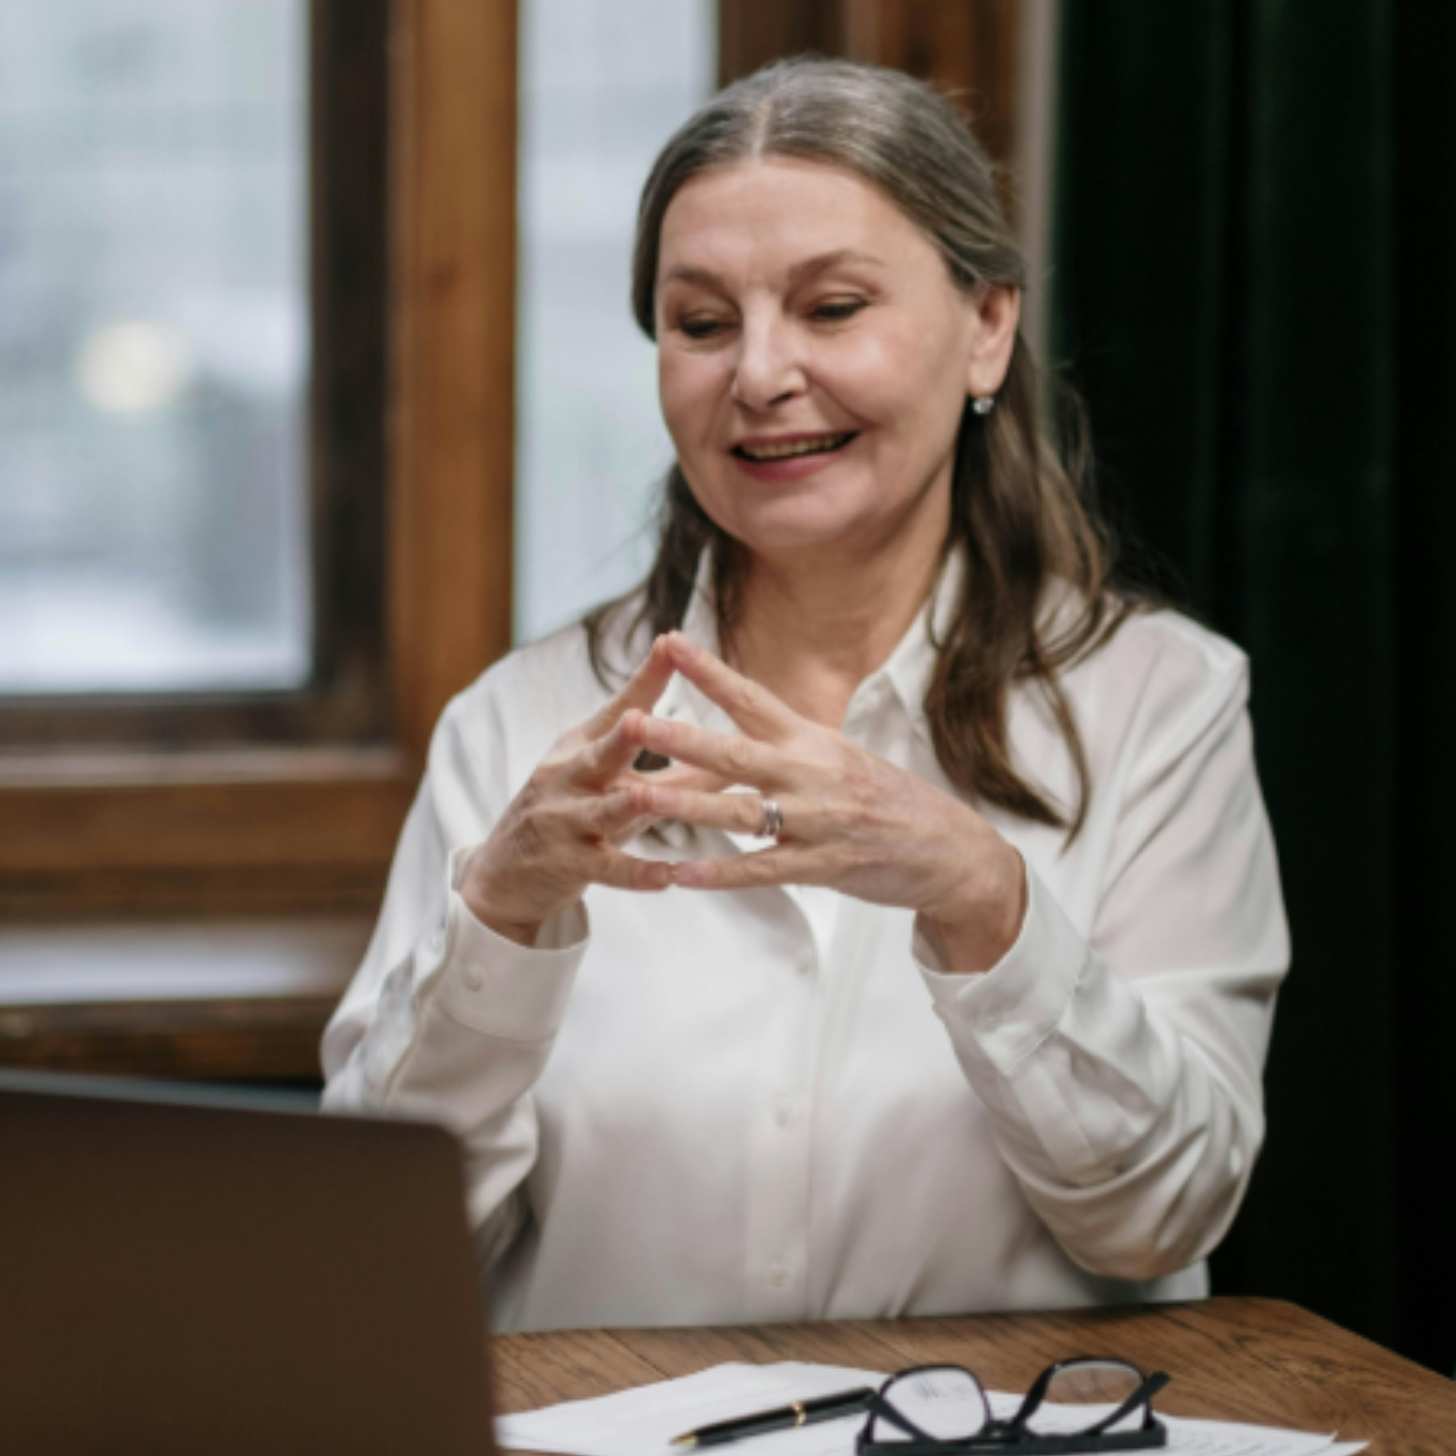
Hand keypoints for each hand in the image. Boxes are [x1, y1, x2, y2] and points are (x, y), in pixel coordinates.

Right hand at [458, 637, 681, 945]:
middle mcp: (569, 775)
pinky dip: (640, 874)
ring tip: (646, 795)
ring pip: (601, 810)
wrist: (504, 873)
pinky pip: (609, 869)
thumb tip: (735, 752)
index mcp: (581, 745)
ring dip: (625, 802)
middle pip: (601, 752)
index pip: (618, 706)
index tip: (672, 643)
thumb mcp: (609, 782)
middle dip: (622, 735)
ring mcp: (565, 820)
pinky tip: (669, 878)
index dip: (646, 678)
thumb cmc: (574, 815)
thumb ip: (665, 768)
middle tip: (640, 717)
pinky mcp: (568, 863)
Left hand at [623, 633, 1026, 972]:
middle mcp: (812, 773)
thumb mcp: (842, 759)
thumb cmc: (890, 801)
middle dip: (680, 736)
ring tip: (638, 798)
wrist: (952, 849)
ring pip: (739, 812)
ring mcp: (817, 821)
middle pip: (735, 750)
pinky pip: (761, 870)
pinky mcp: (823, 866)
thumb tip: (738, 731)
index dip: (708, 670)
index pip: (752, 697)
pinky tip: (680, 874)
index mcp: (813, 740)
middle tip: (632, 721)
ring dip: (685, 806)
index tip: (668, 641)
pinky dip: (719, 873)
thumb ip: (790, 748)